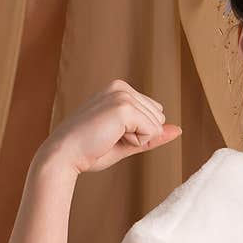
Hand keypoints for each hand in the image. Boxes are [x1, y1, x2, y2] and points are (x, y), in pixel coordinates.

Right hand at [38, 79, 181, 174]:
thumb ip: (153, 133)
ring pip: (157, 125)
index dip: (140, 132)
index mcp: (120, 89)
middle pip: (159, 118)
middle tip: (109, 136)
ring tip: (108, 136)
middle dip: (141, 134)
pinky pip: (152, 131)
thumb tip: (178, 130)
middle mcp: (121, 87)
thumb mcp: (128, 140)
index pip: (156, 114)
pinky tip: (110, 137)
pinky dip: (136, 141)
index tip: (111, 133)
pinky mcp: (123, 107)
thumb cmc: (90, 150)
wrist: (64, 155)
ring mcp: (122, 95)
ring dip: (137, 138)